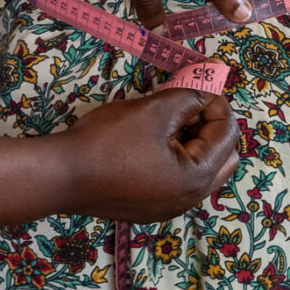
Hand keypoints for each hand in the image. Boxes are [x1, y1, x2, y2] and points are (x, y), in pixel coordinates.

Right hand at [60, 89, 238, 220]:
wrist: (62, 175)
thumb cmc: (108, 141)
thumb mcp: (154, 110)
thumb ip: (189, 97)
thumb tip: (208, 86)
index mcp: (196, 178)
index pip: (227, 134)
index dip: (217, 102)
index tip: (199, 81)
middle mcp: (189, 200)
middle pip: (222, 156)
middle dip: (211, 124)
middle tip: (188, 101)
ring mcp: (169, 208)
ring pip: (200, 169)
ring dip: (194, 140)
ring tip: (168, 116)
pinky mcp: (151, 207)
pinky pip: (178, 180)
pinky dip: (176, 157)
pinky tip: (153, 138)